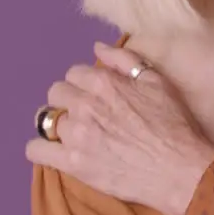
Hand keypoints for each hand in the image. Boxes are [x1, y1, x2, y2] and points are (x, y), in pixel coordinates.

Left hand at [25, 43, 213, 214]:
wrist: (177, 166)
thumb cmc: (172, 122)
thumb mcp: (157, 82)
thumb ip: (125, 60)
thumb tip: (97, 47)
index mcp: (104, 82)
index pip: (74, 73)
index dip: (85, 81)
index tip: (96, 93)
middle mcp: (84, 105)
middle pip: (56, 93)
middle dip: (69, 99)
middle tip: (87, 113)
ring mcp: (74, 135)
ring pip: (46, 120)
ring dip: (60, 123)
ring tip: (77, 134)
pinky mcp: (71, 162)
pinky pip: (35, 150)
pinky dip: (42, 148)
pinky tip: (57, 150)